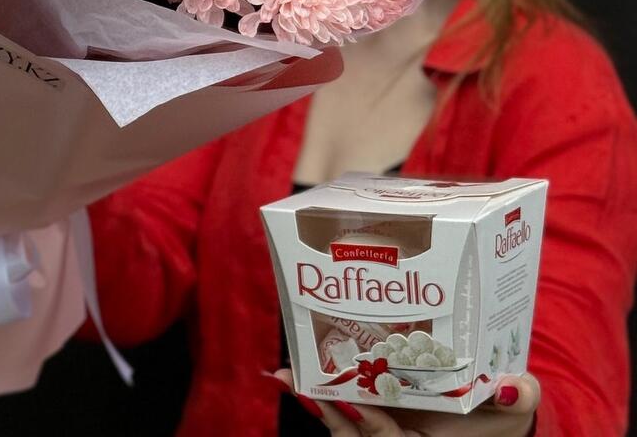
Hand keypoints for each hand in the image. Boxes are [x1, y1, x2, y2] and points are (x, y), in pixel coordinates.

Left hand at [270, 369, 538, 436]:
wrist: (489, 413)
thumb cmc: (499, 414)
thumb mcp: (515, 411)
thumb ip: (520, 399)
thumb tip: (514, 386)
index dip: (374, 428)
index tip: (359, 406)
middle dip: (333, 417)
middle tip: (304, 386)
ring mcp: (384, 431)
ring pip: (344, 430)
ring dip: (315, 405)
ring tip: (287, 377)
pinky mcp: (371, 415)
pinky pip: (339, 415)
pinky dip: (315, 398)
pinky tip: (290, 377)